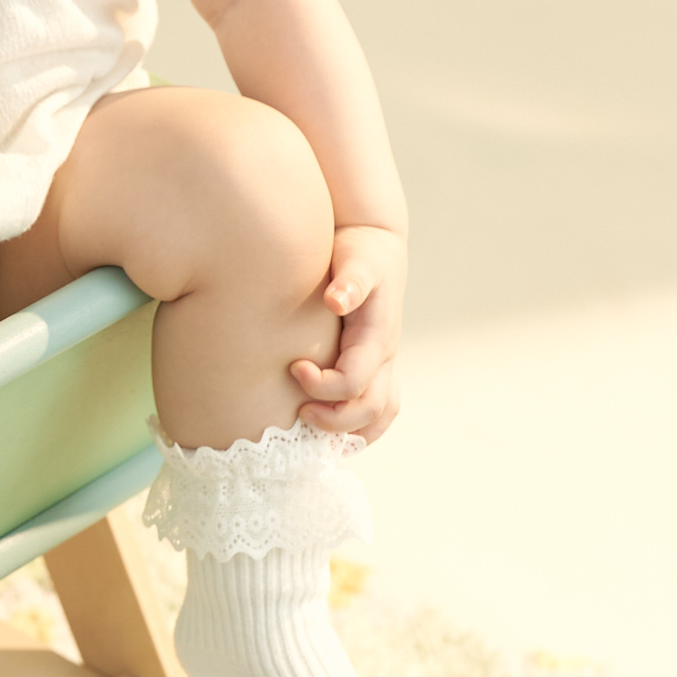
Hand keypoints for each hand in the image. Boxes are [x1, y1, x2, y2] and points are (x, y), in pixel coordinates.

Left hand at [289, 223, 405, 441]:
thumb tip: (335, 300)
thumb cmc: (360, 250)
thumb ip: (350, 280)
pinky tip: (326, 431)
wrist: (374, 242)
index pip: (353, 383)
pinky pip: (376, 408)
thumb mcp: (358, 259)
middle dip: (333, 420)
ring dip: (350, 433)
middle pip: (369, 410)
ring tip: (314, 434)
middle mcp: (383, 356)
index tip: (293, 368)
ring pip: (379, 415)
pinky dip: (356, 427)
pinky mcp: (374, 363)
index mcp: (377, 337)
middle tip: (299, 411)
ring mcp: (382, 362)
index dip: (322, 386)